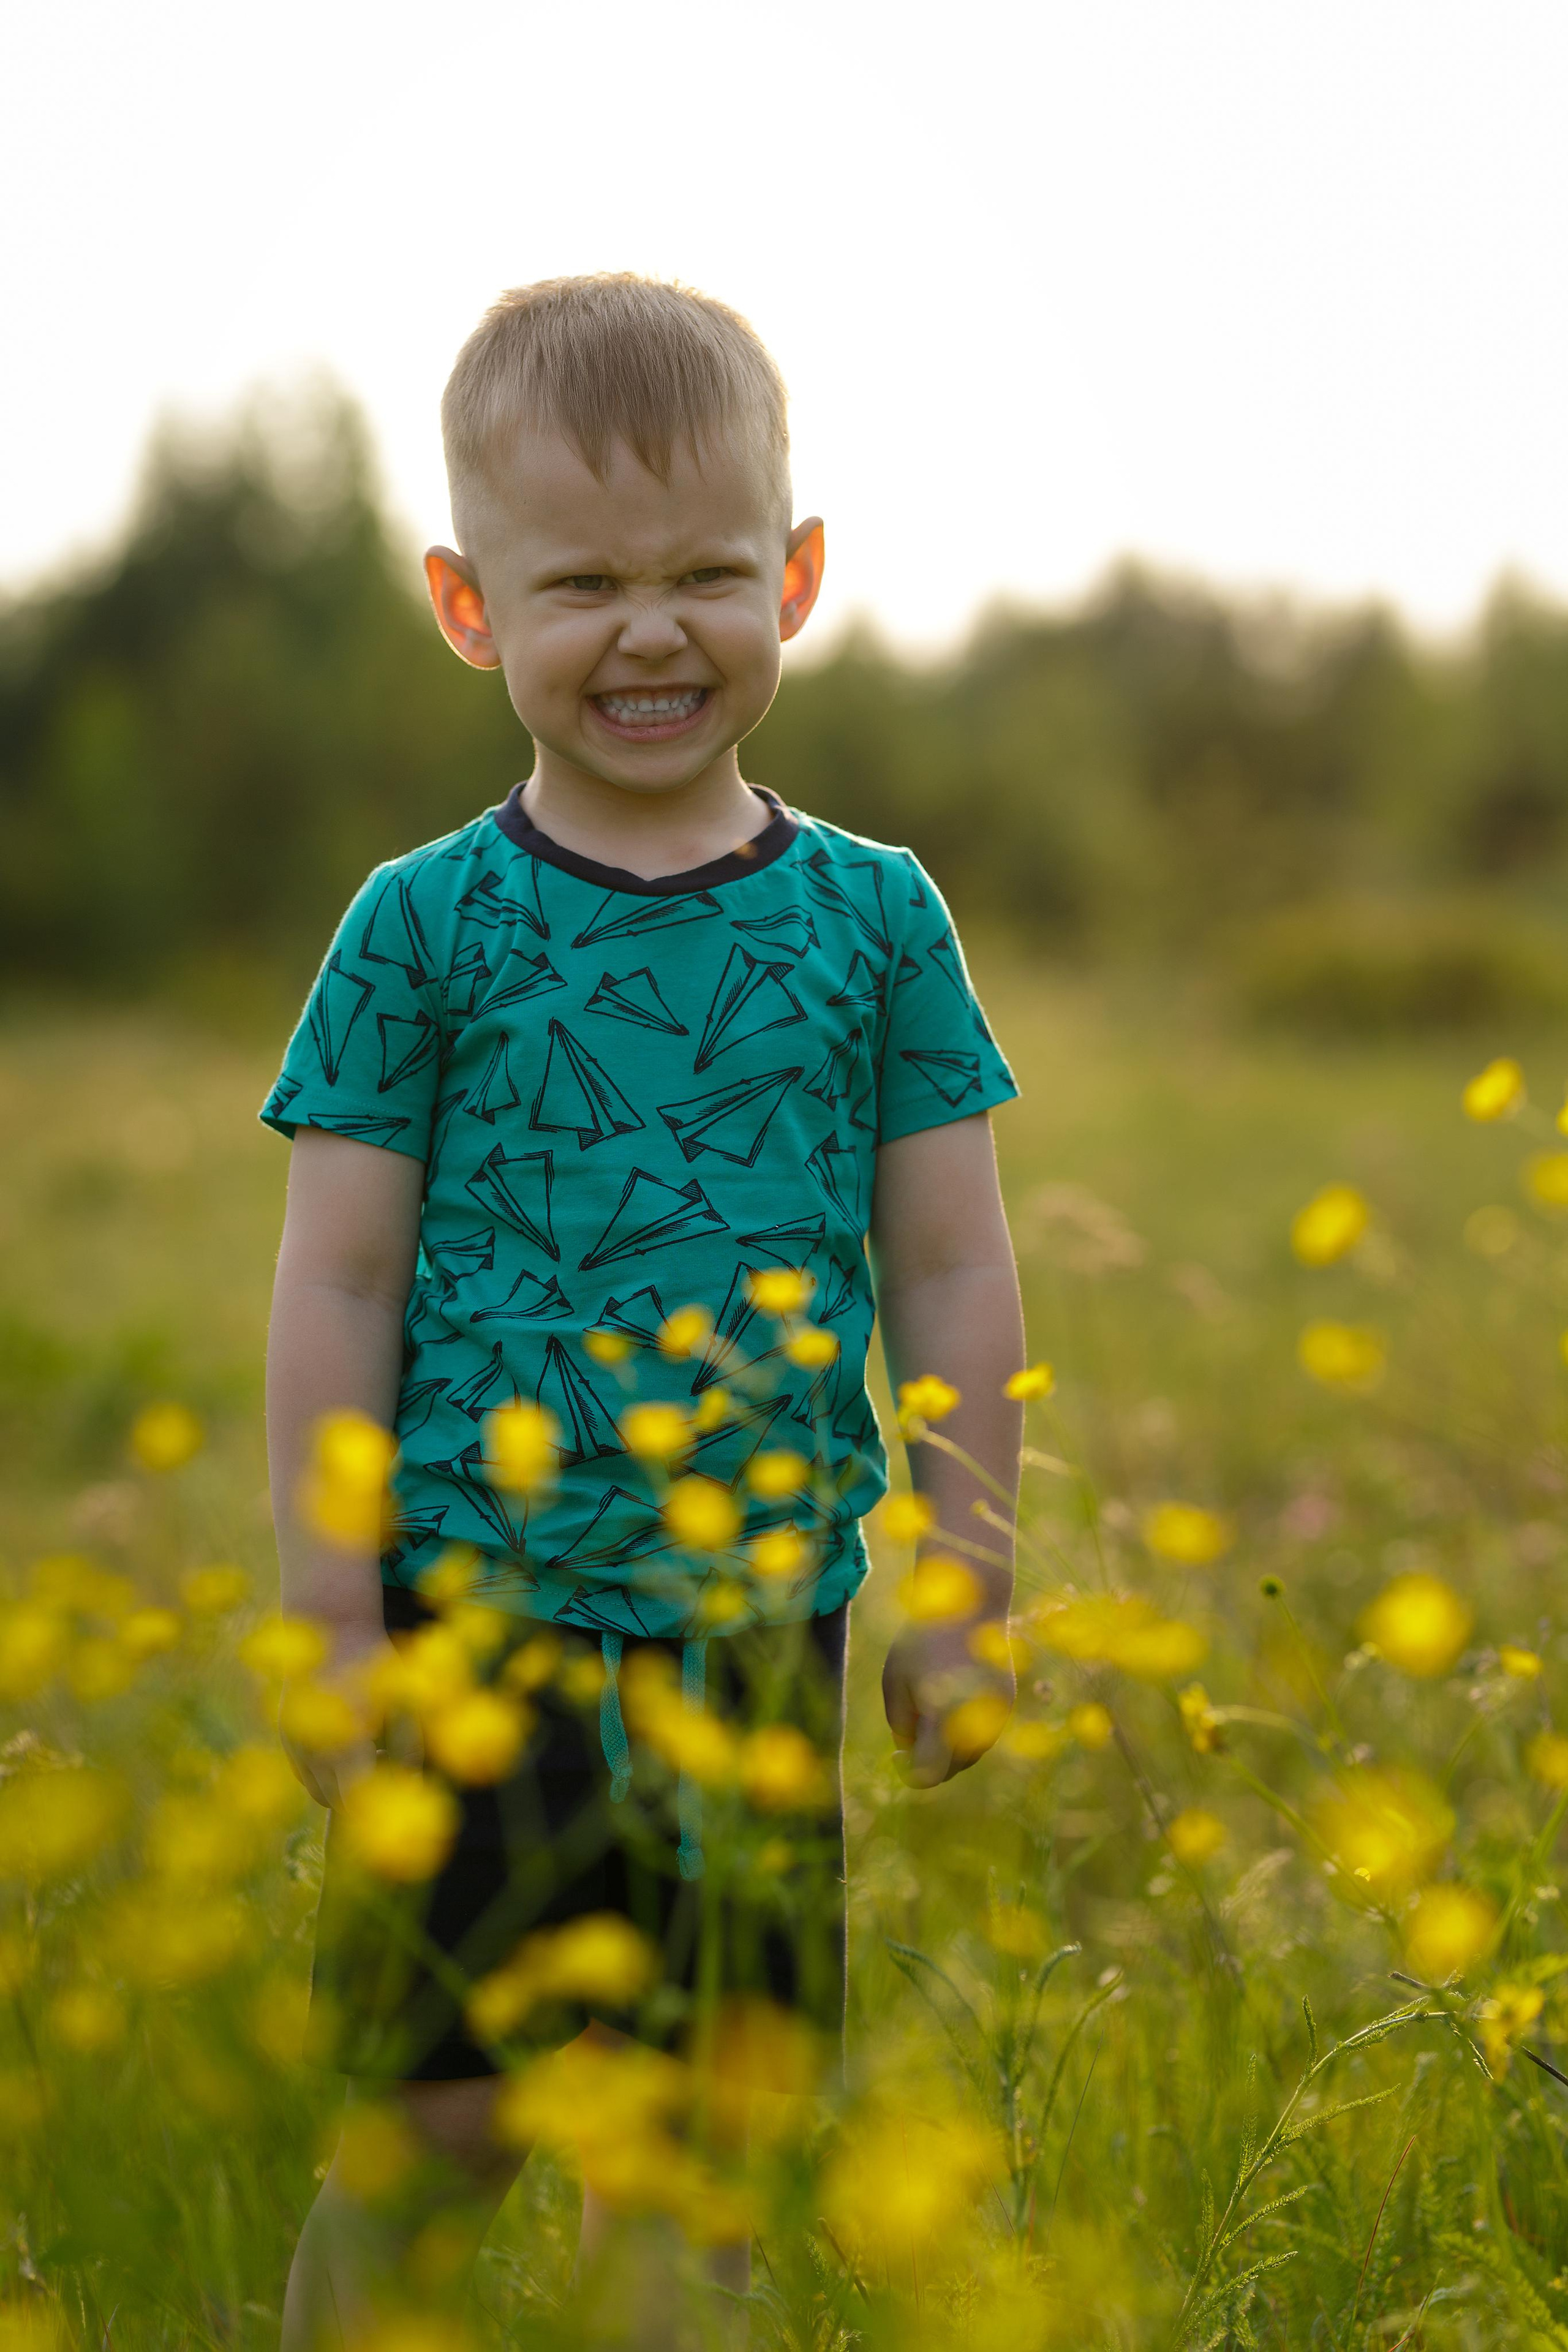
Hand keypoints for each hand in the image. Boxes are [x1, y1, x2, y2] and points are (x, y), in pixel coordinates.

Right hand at [278, 1623, 391, 1809]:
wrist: (334, 1627)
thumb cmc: (379, 1666)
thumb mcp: (407, 1705)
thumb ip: (409, 1752)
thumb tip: (408, 1790)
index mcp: (345, 1738)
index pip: (354, 1797)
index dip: (375, 1809)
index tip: (395, 1805)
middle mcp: (312, 1746)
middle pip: (336, 1801)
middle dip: (363, 1798)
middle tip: (385, 1768)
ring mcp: (292, 1742)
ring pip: (317, 1792)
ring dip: (342, 1787)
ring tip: (368, 1751)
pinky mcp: (283, 1736)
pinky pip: (305, 1774)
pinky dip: (326, 1772)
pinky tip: (348, 1741)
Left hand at [882, 1622, 1015, 1788]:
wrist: (971, 1602)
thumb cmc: (923, 1639)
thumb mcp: (895, 1680)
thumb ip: (900, 1724)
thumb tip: (912, 1752)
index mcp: (943, 1716)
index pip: (929, 1774)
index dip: (909, 1774)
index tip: (896, 1756)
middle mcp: (976, 1721)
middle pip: (949, 1769)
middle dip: (927, 1762)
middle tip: (907, 1736)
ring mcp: (996, 1715)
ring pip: (968, 1755)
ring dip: (946, 1750)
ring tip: (928, 1714)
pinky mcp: (1006, 1704)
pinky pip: (982, 1735)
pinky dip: (964, 1733)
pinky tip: (949, 1703)